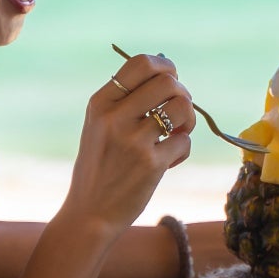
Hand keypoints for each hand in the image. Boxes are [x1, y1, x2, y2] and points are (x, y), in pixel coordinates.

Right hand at [64, 53, 194, 231]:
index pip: (140, 64)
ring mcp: (133, 141)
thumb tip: (167, 74)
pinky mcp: (151, 164)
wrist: (89, 214)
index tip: (171, 79)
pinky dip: (182, 149)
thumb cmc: (100, 166)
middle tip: (177, 112)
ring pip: (182, 107)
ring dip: (188, 119)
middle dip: (182, 93)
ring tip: (176, 133)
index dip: (165, 66)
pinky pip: (184, 141)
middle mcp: (114, 117)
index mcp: (100, 103)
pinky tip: (168, 160)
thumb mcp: (99, 126)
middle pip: (168, 81)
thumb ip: (125, 101)